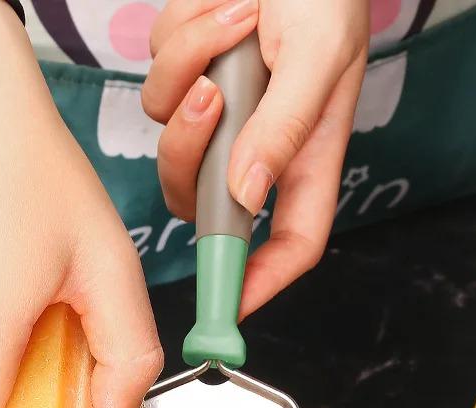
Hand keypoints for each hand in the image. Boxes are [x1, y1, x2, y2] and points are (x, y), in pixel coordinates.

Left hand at [143, 0, 368, 316]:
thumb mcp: (318, 56)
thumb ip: (284, 128)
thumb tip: (245, 195)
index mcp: (304, 156)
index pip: (291, 242)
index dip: (261, 281)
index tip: (229, 309)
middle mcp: (257, 150)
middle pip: (202, 204)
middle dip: (192, 156)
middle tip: (212, 96)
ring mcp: (218, 120)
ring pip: (170, 145)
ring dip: (189, 81)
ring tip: (235, 23)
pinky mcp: (187, 85)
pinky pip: (158, 89)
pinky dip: (181, 46)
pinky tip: (219, 12)